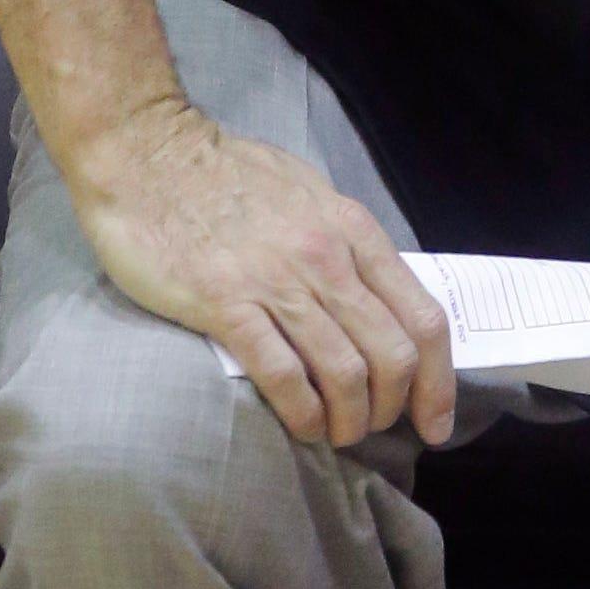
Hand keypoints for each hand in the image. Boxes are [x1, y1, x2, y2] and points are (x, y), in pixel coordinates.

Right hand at [71, 98, 453, 452]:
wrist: (149, 154)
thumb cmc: (227, 173)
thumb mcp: (309, 193)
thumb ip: (343, 241)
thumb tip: (373, 292)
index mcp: (354, 231)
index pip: (423, 317)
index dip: (439, 380)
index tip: (436, 421)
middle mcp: (328, 259)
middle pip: (394, 355)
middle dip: (395, 408)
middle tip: (374, 429)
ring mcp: (278, 283)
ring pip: (345, 373)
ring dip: (349, 420)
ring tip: (337, 434)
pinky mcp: (226, 304)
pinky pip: (283, 375)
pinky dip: (303, 413)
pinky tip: (302, 428)